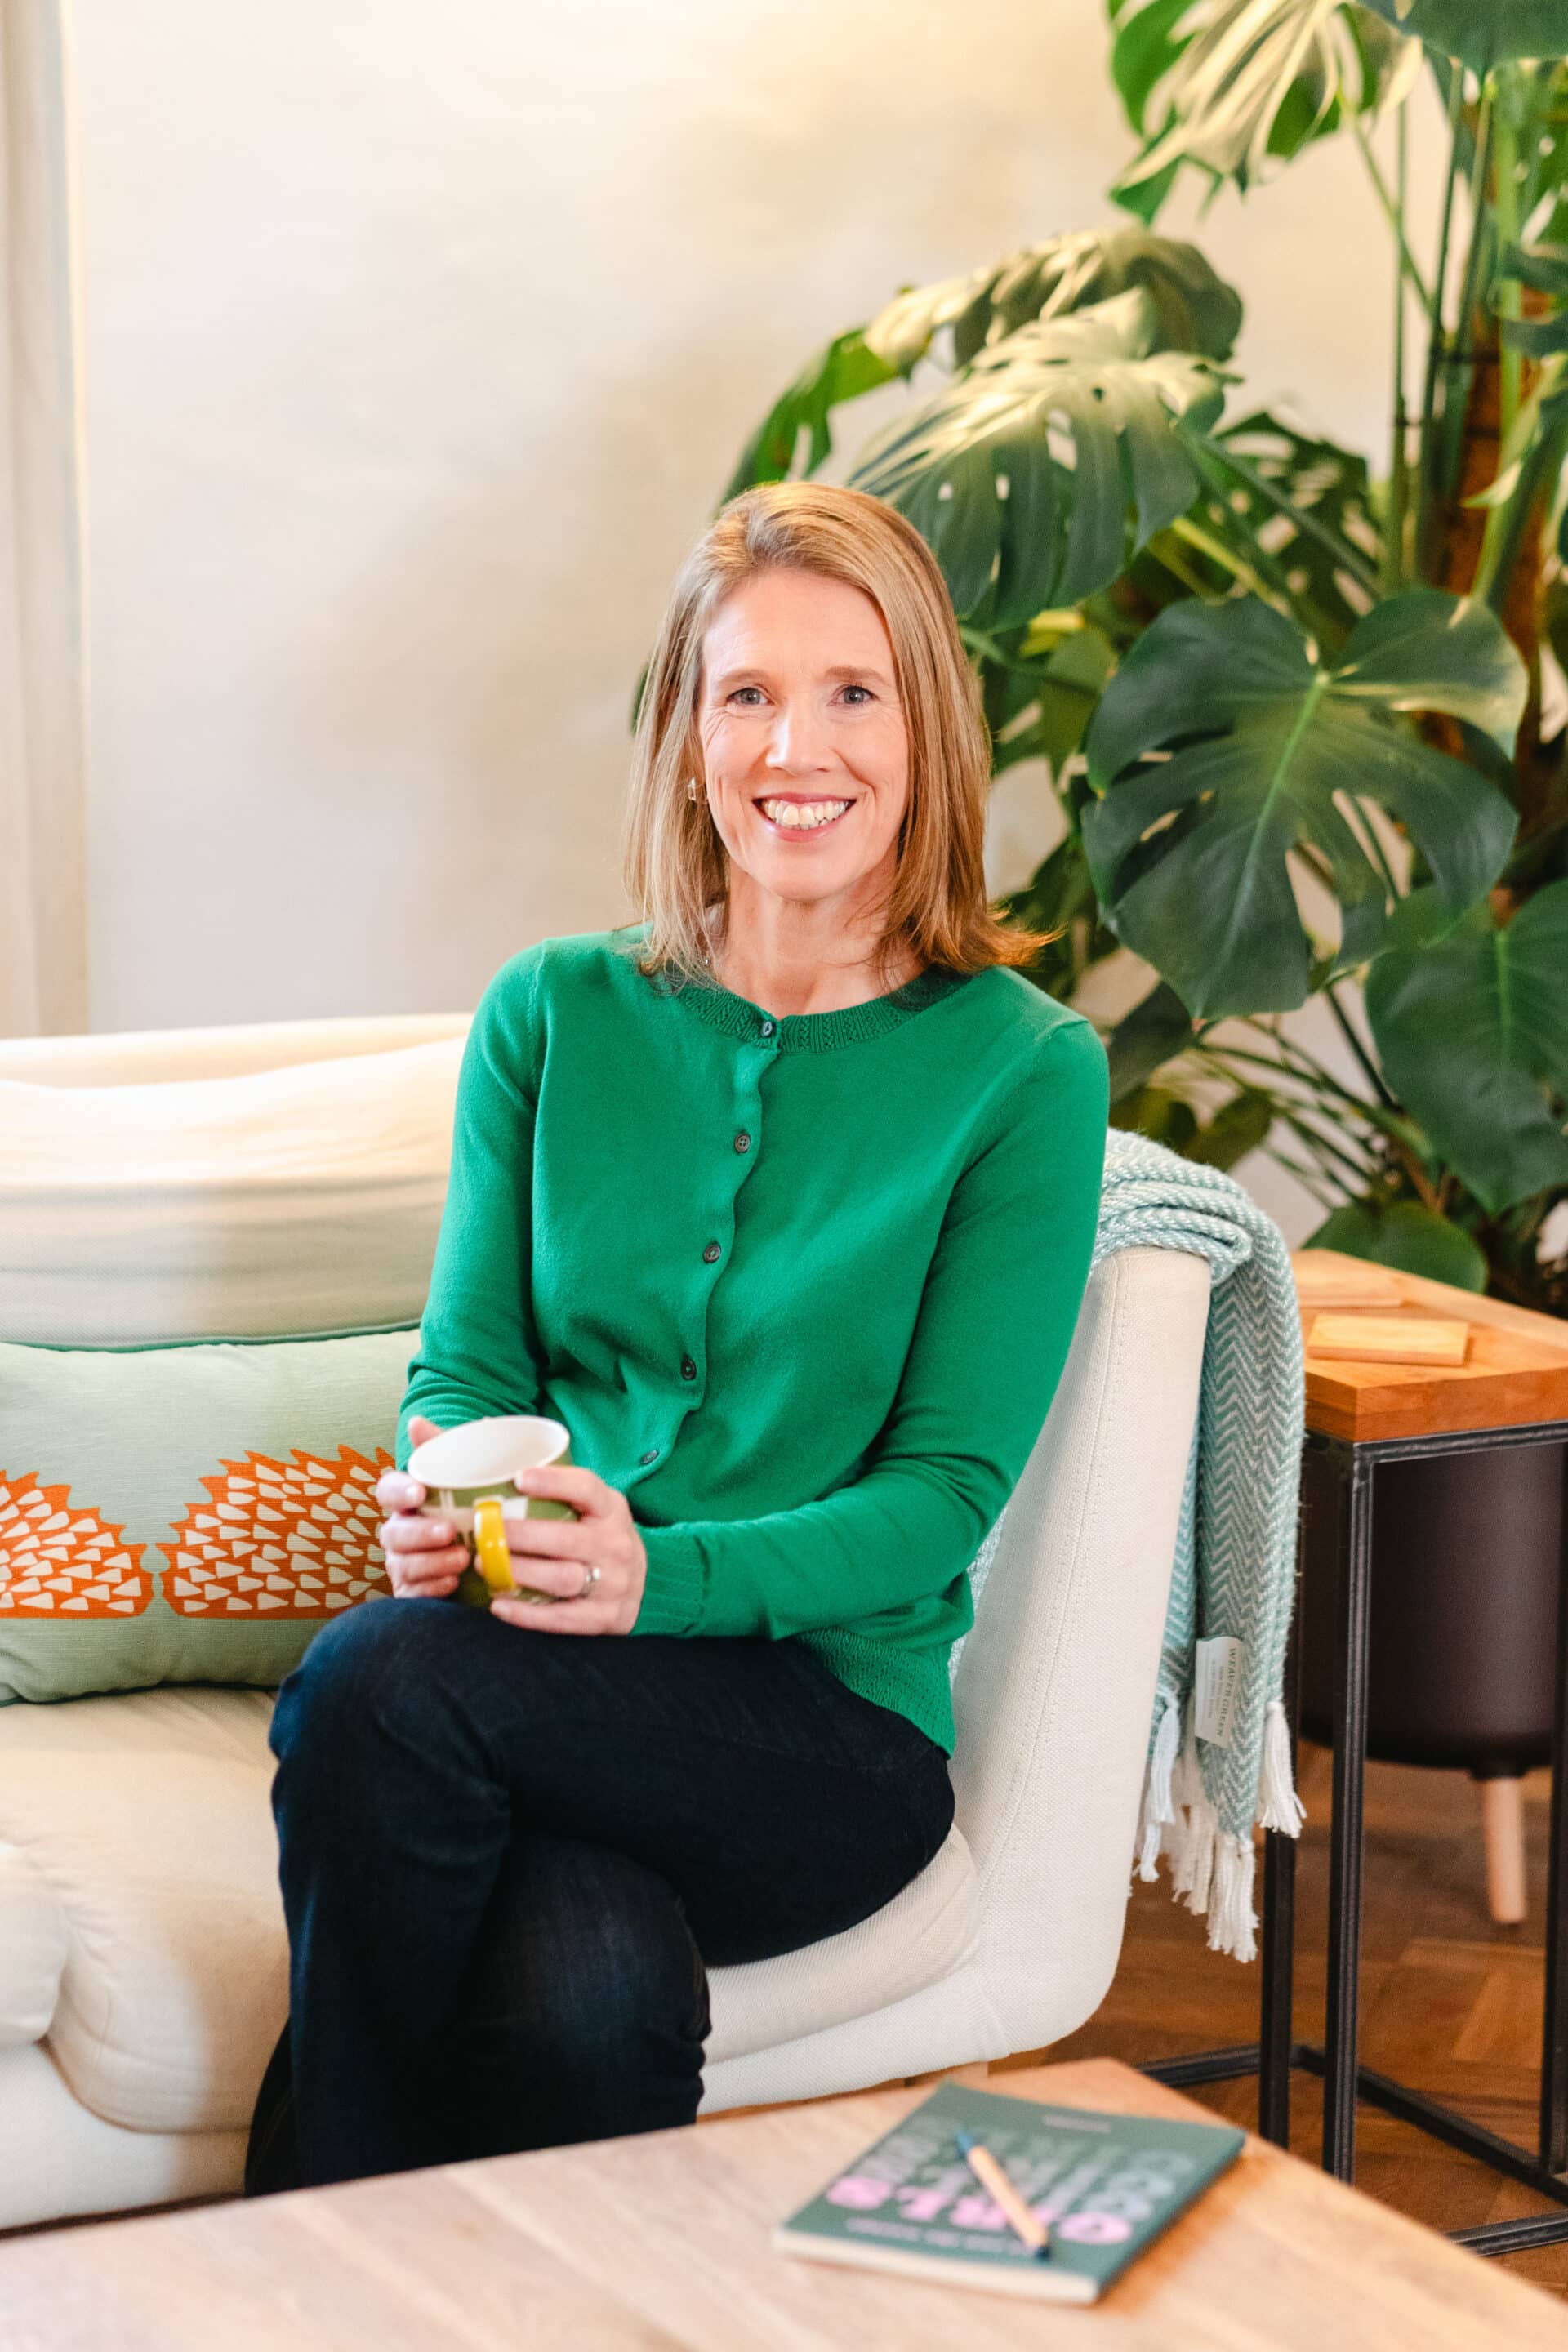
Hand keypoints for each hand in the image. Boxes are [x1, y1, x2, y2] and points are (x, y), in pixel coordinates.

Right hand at [376, 1416, 465, 1599]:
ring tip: (462, 1558)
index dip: (398, 1491)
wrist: (497, 1556)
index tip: (420, 1491)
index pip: (387, 1490)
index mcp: (409, 1501)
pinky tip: (454, 1583)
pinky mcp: (414, 1593)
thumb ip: (445, 1449)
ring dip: (431, 1562)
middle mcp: (400, 1532)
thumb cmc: (476, 1510)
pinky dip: (433, 1588)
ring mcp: (404, 1565)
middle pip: (393, 1533)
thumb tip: (416, 1421)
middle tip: (449, 1531)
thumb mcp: (469, 1478)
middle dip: (419, 1533)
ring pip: (403, 1565)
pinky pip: (414, 1594)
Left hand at [488, 1463, 646, 1636]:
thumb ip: (563, 1495)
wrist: (646, 1583)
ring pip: (561, 1578)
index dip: (553, 1482)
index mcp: (613, 1510)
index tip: (519, 1479)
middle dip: (521, 1535)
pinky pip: (562, 1617)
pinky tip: (499, 1604)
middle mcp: (617, 1545)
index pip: (587, 1489)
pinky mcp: (606, 1616)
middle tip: (486, 1532)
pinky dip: (526, 1614)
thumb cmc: (602, 1538)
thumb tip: (499, 1482)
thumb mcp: (597, 1508)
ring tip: (485, 1565)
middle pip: (566, 1539)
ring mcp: (614, 1583)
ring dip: (519, 1572)